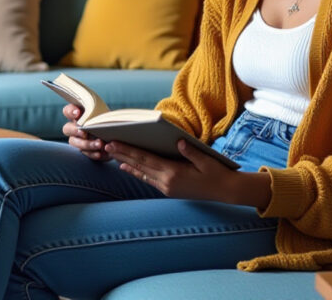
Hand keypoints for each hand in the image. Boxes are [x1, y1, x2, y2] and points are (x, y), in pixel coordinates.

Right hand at [62, 104, 110, 161]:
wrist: (115, 137)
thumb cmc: (108, 122)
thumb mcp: (105, 116)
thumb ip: (100, 116)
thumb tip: (101, 119)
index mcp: (78, 115)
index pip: (67, 111)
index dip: (70, 111)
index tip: (77, 113)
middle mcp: (75, 127)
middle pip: (67, 128)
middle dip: (74, 130)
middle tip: (84, 133)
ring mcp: (77, 140)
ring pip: (74, 142)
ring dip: (86, 144)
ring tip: (99, 144)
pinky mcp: (84, 150)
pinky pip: (84, 153)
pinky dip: (92, 153)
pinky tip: (99, 153)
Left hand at [108, 139, 248, 202]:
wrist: (226, 192)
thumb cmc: (217, 173)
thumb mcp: (206, 160)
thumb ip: (191, 151)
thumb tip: (179, 140)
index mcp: (175, 173)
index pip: (146, 159)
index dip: (128, 151)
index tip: (114, 143)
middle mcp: (167, 182)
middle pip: (140, 166)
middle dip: (121, 155)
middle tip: (105, 146)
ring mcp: (167, 188)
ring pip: (142, 173)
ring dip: (126, 164)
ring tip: (111, 155)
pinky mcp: (169, 190)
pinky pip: (148, 180)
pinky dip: (137, 173)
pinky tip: (128, 167)